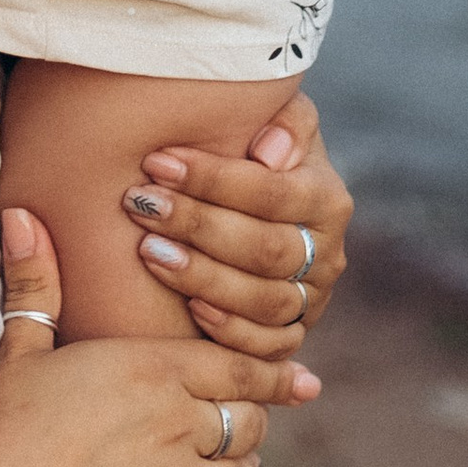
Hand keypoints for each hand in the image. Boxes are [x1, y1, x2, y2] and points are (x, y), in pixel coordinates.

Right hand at [0, 207, 318, 466]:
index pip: (234, 365)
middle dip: (253, 420)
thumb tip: (20, 213)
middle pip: (244, 420)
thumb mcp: (21, 347)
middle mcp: (177, 423)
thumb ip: (34, 281)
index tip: (305, 378)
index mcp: (151, 370)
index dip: (272, 372)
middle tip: (254, 422)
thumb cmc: (3, 425)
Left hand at [124, 89, 352, 355]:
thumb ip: (287, 120)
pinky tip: (189, 306)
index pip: (272, 192)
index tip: (156, 161)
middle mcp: (327, 254)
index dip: (213, 179)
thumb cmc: (251, 151)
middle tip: (140, 204)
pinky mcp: (290, 336)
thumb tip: (271, 154)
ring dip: (203, 276)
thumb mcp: (276, 120)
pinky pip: (268, 346)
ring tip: (148, 250)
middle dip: (197, 225)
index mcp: (327, 199)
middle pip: (265, 249)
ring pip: (264, 301)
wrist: (246, 205)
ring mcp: (310, 300)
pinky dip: (230, 330)